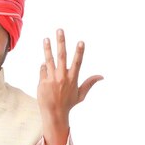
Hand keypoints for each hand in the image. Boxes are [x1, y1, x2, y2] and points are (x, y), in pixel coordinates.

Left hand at [37, 29, 102, 144]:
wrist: (53, 113)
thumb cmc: (68, 104)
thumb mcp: (81, 95)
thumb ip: (89, 83)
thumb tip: (101, 76)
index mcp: (73, 79)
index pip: (77, 62)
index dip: (79, 52)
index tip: (80, 41)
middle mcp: (62, 77)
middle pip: (62, 56)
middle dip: (61, 42)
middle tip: (59, 31)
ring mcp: (51, 79)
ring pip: (49, 60)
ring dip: (47, 48)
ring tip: (46, 39)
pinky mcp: (42, 82)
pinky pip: (43, 70)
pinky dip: (44, 67)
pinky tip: (45, 66)